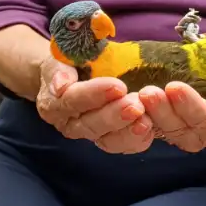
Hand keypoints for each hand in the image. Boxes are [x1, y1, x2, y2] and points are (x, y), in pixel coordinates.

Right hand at [36, 56, 153, 153]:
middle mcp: (71, 125)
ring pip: (108, 141)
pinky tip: (151, 129)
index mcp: (54, 104)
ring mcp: (91, 135)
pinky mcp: (110, 139)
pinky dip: (138, 140)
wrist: (73, 74)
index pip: (72, 101)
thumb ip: (59, 70)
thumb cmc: (69, 63)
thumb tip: (60, 85)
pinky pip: (124, 147)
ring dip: (128, 133)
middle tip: (136, 105)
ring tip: (146, 121)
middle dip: (115, 116)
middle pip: (91, 125)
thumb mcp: (60, 59)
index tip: (117, 86)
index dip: (94, 95)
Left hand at [139, 82, 205, 152]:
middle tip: (148, 91)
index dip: (192, 108)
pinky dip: (135, 116)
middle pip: (180, 130)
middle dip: (164, 112)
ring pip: (160, 130)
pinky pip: (145, 126)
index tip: (175, 88)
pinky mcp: (159, 125)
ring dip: (147, 114)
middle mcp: (199, 137)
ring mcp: (177, 133)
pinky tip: (125, 101)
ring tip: (136, 94)